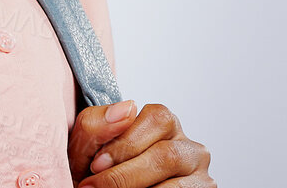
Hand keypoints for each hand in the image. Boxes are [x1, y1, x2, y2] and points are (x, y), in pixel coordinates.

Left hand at [68, 99, 213, 187]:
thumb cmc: (96, 172)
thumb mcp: (86, 147)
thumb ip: (96, 124)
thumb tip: (126, 108)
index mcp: (164, 124)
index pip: (157, 118)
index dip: (124, 143)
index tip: (95, 165)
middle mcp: (188, 146)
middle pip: (166, 154)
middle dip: (125, 174)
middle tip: (96, 186)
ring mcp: (200, 175)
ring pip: (175, 184)